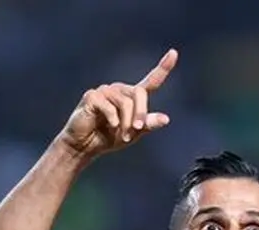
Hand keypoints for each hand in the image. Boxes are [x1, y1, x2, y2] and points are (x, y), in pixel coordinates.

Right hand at [57, 49, 177, 157]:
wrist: (84, 145)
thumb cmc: (108, 137)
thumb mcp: (133, 134)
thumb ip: (147, 125)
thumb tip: (166, 119)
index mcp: (132, 97)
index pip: (151, 81)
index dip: (163, 68)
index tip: (174, 53)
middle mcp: (120, 90)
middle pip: (139, 93)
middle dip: (141, 113)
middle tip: (138, 130)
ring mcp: (105, 91)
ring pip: (126, 102)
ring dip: (127, 122)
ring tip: (124, 136)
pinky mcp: (92, 96)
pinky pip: (109, 107)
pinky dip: (113, 120)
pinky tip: (111, 127)